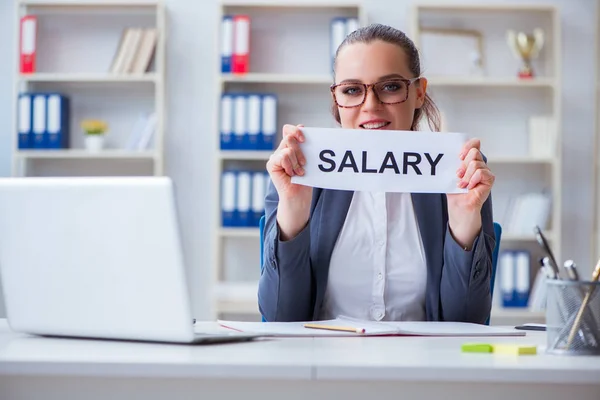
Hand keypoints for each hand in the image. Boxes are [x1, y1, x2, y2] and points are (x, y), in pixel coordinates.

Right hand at [266, 124, 312, 239]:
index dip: (295, 130)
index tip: (304, 139)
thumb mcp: (307, 158)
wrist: (299, 195)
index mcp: (289, 147)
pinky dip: (290, 165)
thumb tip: (302, 125)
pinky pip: (283, 156)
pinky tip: (291, 174)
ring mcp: (275, 157)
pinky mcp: (271, 164)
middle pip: (289, 138)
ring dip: (296, 161)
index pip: (288, 130)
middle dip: (299, 151)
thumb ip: (303, 144)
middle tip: (303, 164)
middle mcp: (281, 150)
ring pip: (287, 148)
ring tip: (298, 172)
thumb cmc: (305, 179)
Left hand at [446, 138, 494, 248]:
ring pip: (476, 163)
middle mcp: (479, 164)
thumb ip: (453, 164)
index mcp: (469, 160)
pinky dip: (473, 179)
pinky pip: (482, 172)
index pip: (474, 143)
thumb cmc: (455, 193)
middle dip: (463, 164)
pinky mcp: (489, 180)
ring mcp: (485, 172)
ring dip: (466, 175)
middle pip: (474, 152)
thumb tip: (446, 153)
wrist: (458, 208)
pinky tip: (469, 186)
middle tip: (458, 175)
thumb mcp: (450, 175)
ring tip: (462, 184)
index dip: (468, 145)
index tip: (459, 155)